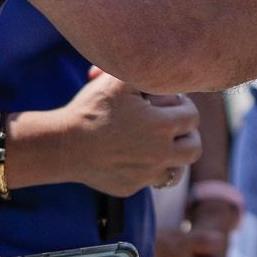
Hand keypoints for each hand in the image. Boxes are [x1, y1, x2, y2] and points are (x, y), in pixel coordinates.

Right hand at [60, 68, 201, 196]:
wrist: (62, 145)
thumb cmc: (91, 109)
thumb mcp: (119, 81)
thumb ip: (147, 73)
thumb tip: (165, 69)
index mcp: (162, 127)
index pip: (192, 116)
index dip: (182, 105)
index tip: (167, 102)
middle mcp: (159, 155)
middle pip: (193, 148)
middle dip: (186, 134)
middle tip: (171, 125)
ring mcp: (145, 175)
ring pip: (177, 171)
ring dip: (173, 157)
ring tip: (160, 145)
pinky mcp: (130, 188)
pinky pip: (150, 181)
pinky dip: (147, 170)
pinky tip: (134, 156)